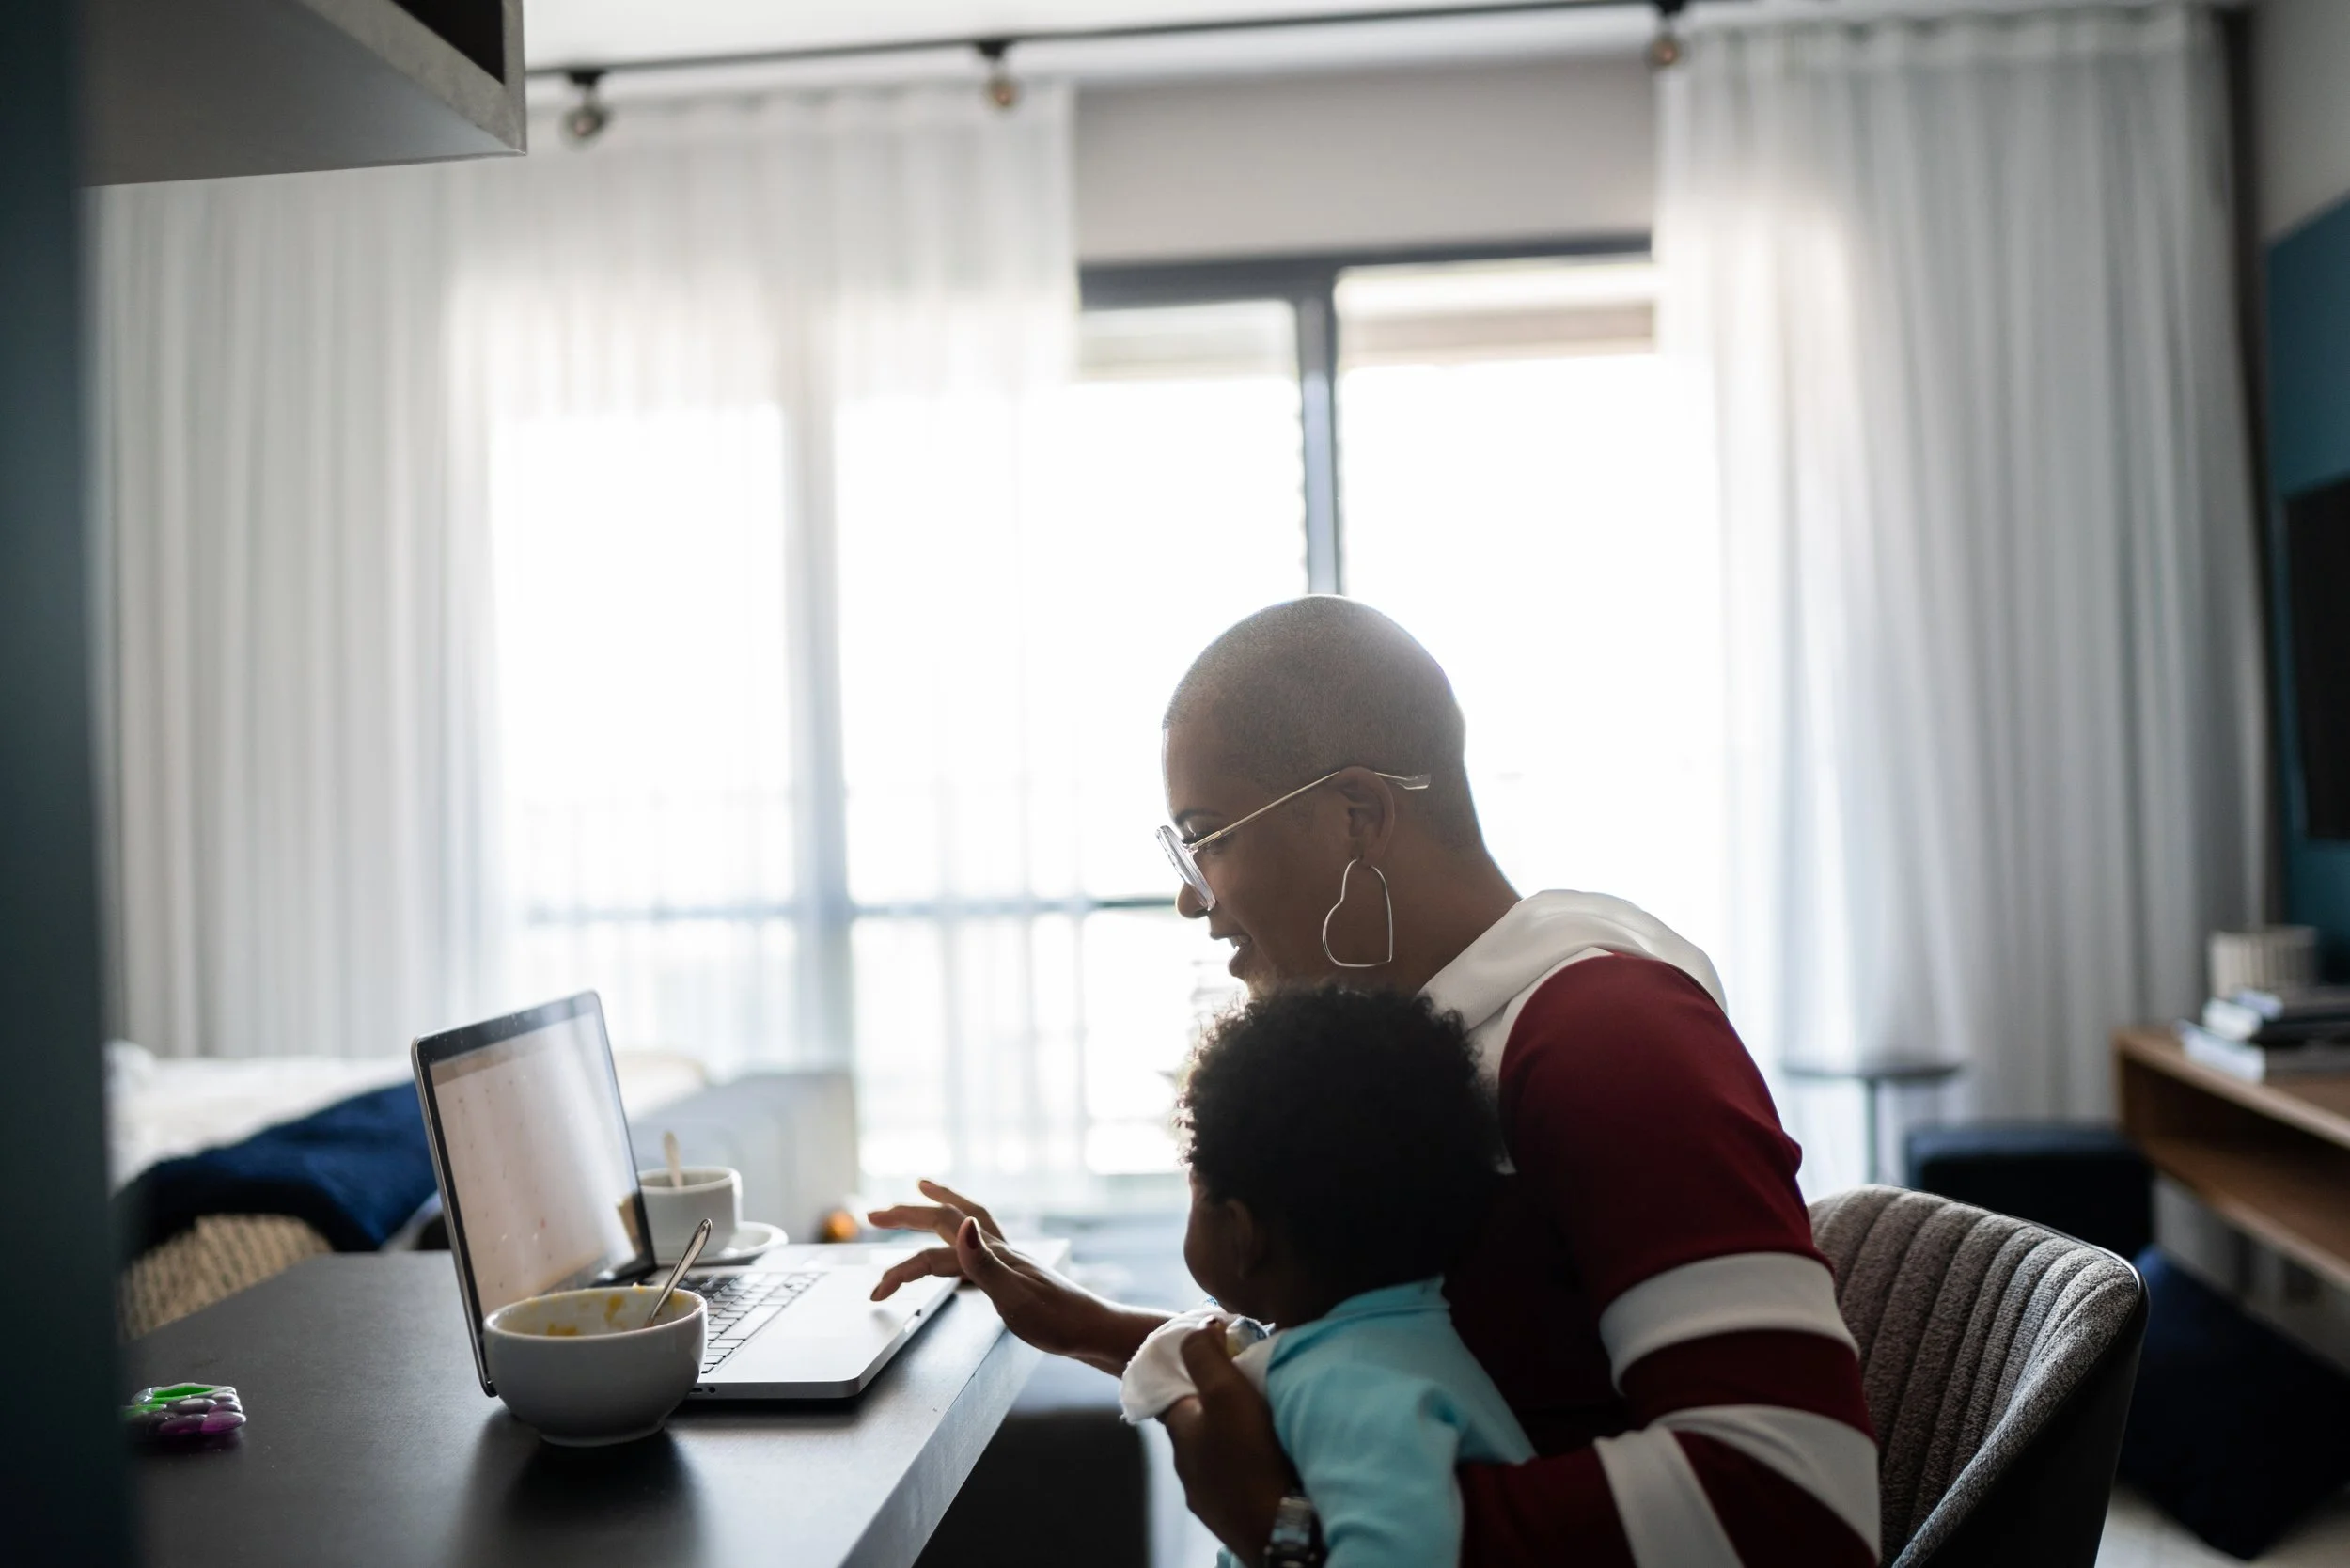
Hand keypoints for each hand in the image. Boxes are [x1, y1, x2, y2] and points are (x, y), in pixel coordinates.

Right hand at [865, 1180, 1163, 1373]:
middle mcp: (998, 1249)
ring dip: (938, 1207)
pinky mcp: (1014, 1272)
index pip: (933, 1255)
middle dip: (908, 1214)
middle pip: (946, 1220)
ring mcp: (1007, 1258)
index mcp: (992, 1255)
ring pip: (965, 1223)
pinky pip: (980, 1241)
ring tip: (920, 1192)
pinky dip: (962, 1232)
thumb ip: (982, 1261)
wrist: (1093, 1332)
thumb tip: (959, 1223)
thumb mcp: (1014, 1296)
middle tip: (874, 1213)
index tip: (876, 1293)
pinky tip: (960, 1240)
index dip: (901, 1271)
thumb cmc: (1057, 1320)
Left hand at [1161, 1326, 1291, 1561]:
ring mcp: (1209, 1497)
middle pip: (1201, 1425)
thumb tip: (1198, 1329)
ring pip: (1219, 1455)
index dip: (1197, 1373)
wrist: (1280, 1528)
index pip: (1176, 1393)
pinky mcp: (1233, 1518)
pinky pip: (1239, 1482)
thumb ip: (1204, 1355)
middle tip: (1253, 1393)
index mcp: (1180, 1432)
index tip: (1223, 1360)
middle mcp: (1187, 1467)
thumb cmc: (1250, 1454)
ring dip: (1237, 1441)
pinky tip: (1271, 1464)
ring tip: (1267, 1428)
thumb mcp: (1224, 1390)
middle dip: (1221, 1409)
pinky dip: (1250, 1469)